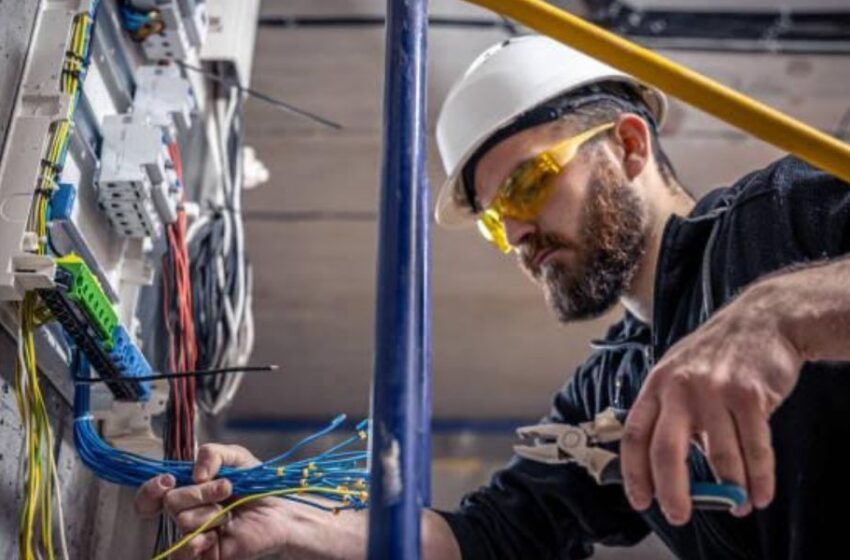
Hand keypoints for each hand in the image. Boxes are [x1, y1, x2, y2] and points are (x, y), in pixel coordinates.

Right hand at [135, 444, 288, 558]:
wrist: (280, 511)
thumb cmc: (258, 486)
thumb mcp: (236, 457)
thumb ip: (212, 453)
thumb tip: (193, 474)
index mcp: (187, 490)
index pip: (150, 495)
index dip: (151, 488)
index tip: (169, 480)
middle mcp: (185, 514)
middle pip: (170, 502)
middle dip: (201, 492)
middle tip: (227, 489)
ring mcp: (192, 536)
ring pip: (182, 521)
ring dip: (211, 512)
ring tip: (230, 513)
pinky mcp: (203, 556)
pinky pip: (183, 551)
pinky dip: (199, 540)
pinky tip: (216, 536)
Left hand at [620, 290, 803, 524]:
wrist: (763, 318)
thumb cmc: (718, 353)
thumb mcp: (682, 375)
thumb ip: (675, 417)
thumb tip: (676, 471)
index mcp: (656, 385)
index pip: (634, 435)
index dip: (633, 472)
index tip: (640, 499)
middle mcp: (679, 388)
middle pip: (666, 451)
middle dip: (672, 491)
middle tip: (678, 515)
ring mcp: (714, 390)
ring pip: (719, 457)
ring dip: (730, 490)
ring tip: (737, 505)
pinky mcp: (749, 395)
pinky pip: (754, 449)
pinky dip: (759, 478)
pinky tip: (760, 493)